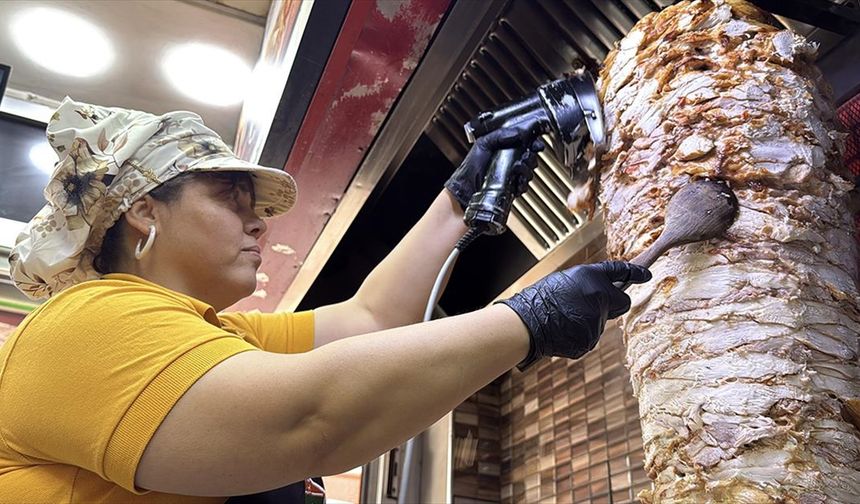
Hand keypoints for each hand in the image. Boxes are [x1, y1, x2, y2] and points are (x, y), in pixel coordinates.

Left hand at [445, 127, 544, 210]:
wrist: (466, 188)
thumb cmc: (471, 167)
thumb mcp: (483, 144)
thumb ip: (499, 135)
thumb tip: (516, 132)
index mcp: (505, 149)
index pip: (525, 144)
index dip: (533, 144)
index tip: (536, 144)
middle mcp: (510, 162)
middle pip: (531, 158)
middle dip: (531, 158)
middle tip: (525, 157)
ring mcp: (512, 175)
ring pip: (529, 172)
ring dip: (527, 170)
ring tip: (518, 168)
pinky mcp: (512, 188)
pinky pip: (524, 186)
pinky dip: (523, 183)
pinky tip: (517, 180)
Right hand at [498, 261, 651, 370]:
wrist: (527, 322)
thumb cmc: (540, 298)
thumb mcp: (565, 280)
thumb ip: (589, 286)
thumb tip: (602, 296)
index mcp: (592, 277)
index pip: (620, 272)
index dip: (635, 273)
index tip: (646, 275)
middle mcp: (599, 297)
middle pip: (620, 304)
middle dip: (611, 305)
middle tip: (590, 306)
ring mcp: (596, 321)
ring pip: (601, 323)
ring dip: (588, 322)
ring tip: (563, 318)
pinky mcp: (589, 341)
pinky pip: (589, 338)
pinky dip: (578, 336)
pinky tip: (562, 330)